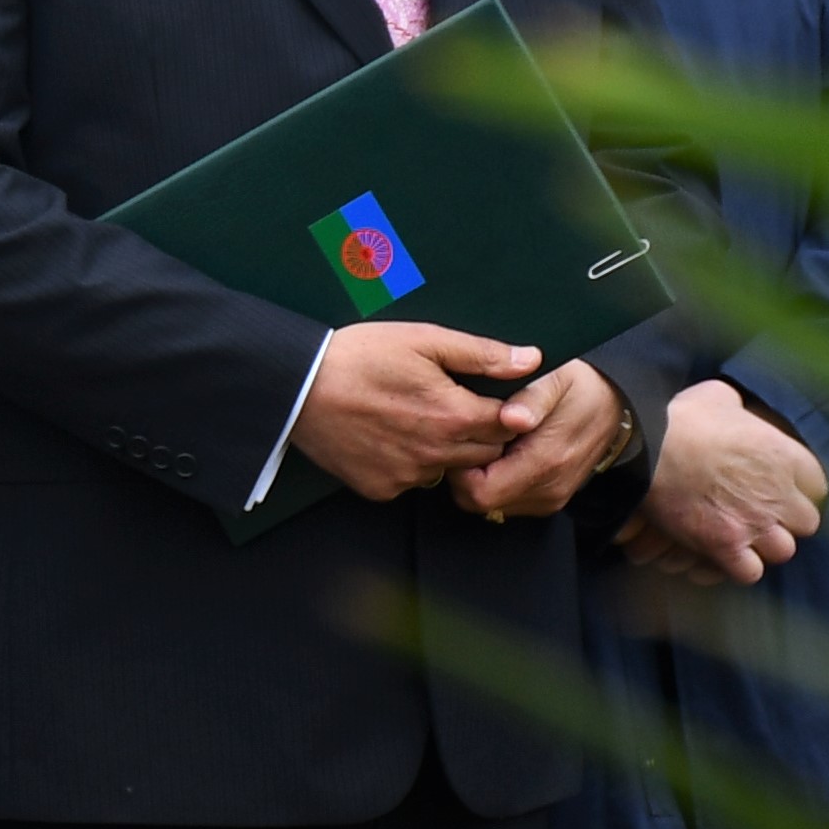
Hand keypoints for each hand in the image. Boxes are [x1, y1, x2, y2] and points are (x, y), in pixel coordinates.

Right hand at [288, 321, 544, 503]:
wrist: (296, 386)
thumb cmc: (359, 355)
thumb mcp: (424, 340)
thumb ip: (483, 354)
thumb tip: (532, 359)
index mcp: (454, 416)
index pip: (510, 425)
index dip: (503, 409)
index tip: (485, 396)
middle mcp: (436, 454)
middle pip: (485, 453)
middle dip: (479, 432)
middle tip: (450, 405)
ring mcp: (407, 476)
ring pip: (449, 469)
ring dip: (445, 449)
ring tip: (415, 418)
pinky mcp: (380, 488)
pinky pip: (411, 481)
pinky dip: (409, 463)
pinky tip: (389, 436)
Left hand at [448, 357, 638, 526]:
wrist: (612, 404)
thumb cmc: (577, 387)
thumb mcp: (555, 377)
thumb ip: (532, 398)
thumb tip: (512, 418)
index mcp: (546, 462)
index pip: (479, 491)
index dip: (460, 467)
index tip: (462, 440)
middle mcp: (549, 488)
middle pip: (479, 501)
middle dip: (465, 473)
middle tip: (470, 439)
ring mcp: (550, 497)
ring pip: (491, 503)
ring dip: (481, 476)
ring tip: (489, 442)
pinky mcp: (549, 499)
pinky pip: (507, 500)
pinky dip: (497, 480)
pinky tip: (504, 452)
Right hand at [613, 377, 827, 586]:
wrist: (645, 449)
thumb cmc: (682, 419)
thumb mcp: (719, 397)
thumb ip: (740, 409)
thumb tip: (735, 409)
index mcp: (785, 456)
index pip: (817, 486)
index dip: (798, 490)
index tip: (781, 489)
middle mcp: (778, 494)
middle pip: (806, 523)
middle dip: (786, 521)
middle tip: (762, 515)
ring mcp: (753, 524)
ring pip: (782, 551)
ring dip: (765, 547)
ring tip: (744, 539)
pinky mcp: (724, 547)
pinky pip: (750, 572)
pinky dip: (739, 568)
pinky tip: (725, 556)